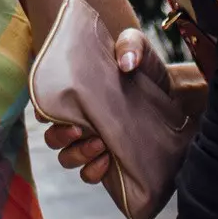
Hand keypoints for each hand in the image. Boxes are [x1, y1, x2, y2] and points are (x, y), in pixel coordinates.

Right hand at [41, 28, 174, 184]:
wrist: (174, 97)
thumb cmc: (147, 71)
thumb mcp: (140, 48)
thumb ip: (131, 44)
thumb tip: (126, 62)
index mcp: (76, 94)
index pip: (46, 105)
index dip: (42, 110)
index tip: (51, 112)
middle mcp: (78, 120)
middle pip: (52, 136)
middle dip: (60, 136)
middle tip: (79, 129)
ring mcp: (90, 142)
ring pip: (67, 157)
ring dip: (78, 154)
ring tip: (101, 145)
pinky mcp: (106, 159)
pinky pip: (88, 174)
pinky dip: (93, 171)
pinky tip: (107, 161)